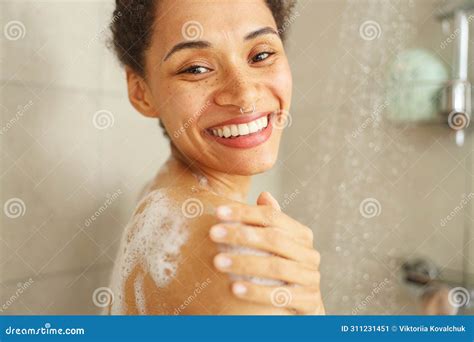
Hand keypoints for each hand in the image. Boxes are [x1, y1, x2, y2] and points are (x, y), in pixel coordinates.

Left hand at [209, 192, 324, 314]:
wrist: (304, 306)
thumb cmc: (283, 269)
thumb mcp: (278, 245)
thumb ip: (271, 222)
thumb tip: (264, 194)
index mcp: (302, 235)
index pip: (272, 216)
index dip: (245, 212)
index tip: (218, 212)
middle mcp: (309, 254)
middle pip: (274, 239)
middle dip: (241, 235)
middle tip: (213, 233)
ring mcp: (310, 278)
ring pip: (276, 267)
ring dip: (244, 263)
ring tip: (217, 262)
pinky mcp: (309, 302)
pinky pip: (281, 296)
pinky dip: (257, 292)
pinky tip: (234, 288)